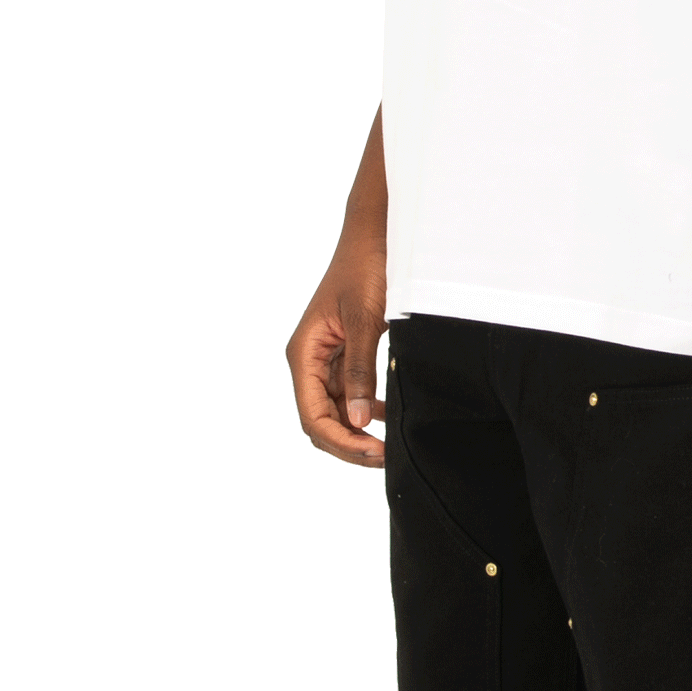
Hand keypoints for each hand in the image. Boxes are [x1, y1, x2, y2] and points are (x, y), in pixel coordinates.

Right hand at [287, 237, 387, 466]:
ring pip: (334, 410)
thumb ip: (360, 371)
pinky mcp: (342, 353)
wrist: (373, 234)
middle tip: (385, 456)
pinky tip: (385, 414)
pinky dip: (363, 409)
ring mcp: (324, 358)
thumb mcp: (364, 320)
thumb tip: (358, 420)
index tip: (374, 452)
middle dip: (348, 444)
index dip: (341, 442)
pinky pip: (347, 393)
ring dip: (356, 430)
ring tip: (388, 443)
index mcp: (304, 353)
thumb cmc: (365, 268)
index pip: (313, 416)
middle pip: (319, 420)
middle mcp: (308, 359)